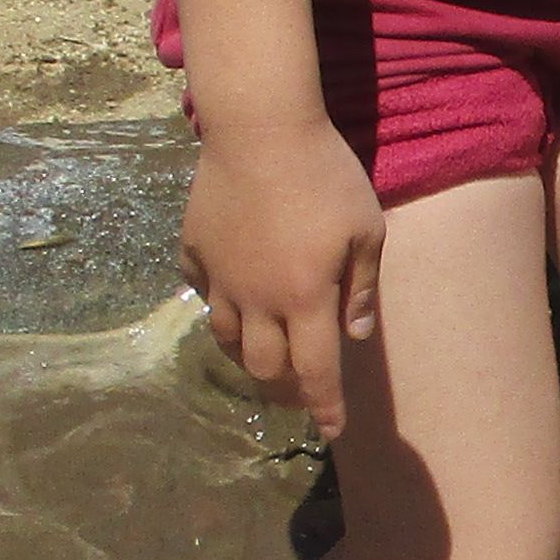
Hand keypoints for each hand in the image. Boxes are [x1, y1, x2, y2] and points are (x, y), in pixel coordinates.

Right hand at [180, 118, 384, 428]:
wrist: (259, 127)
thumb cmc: (325, 174)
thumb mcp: (366, 229)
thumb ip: (361, 288)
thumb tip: (357, 336)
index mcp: (305, 298)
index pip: (316, 372)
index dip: (324, 408)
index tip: (331, 431)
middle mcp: (257, 300)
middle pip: (265, 369)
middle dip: (286, 389)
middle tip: (303, 385)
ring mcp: (220, 278)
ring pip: (228, 340)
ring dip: (251, 354)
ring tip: (269, 349)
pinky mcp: (194, 252)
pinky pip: (202, 293)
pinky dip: (219, 305)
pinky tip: (233, 295)